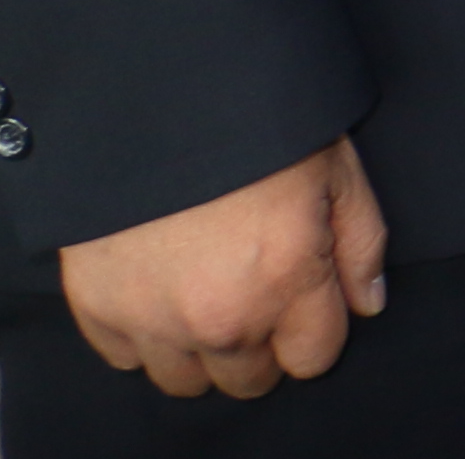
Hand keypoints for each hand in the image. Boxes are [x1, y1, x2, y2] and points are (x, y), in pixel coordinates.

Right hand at [59, 136, 385, 396]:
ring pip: (186, 380)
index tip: (304, 293)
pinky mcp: (96, 306)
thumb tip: (368, 302)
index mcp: (284, 281)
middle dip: (262, 342)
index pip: (312, 358)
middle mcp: (217, 316)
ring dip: (201, 347)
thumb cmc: (258, 119)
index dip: (315, 326)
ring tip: (205, 287)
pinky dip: (144, 332)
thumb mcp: (336, 165)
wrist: (156, 85)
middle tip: (255, 286)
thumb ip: (360, 242)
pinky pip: (127, 357)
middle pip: (249, 379)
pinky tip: (160, 283)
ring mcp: (151, 317)